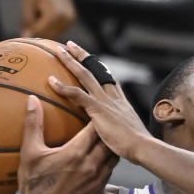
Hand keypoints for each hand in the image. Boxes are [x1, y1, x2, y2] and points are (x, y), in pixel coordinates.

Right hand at [16, 95, 117, 193]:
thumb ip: (33, 124)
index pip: (96, 127)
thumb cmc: (33, 183)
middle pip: (109, 141)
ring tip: (107, 138)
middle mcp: (91, 166)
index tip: (95, 109)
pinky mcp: (98, 193)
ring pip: (114, 157)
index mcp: (76, 153)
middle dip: (107, 130)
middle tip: (104, 121)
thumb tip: (32, 99)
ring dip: (110, 147)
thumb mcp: (30, 153)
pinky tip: (102, 160)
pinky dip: (108, 164)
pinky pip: (110, 173)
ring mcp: (97, 181)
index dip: (97, 116)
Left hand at [20, 0, 75, 37]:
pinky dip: (49, 27)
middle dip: (36, 31)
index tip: (22, 26)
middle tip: (30, 18)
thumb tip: (26, 37)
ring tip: (40, 13)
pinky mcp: (72, 20)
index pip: (38, 33)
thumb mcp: (27, 4)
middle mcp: (66, 19)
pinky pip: (57, 30)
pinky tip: (46, 15)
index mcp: (55, 15)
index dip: (28, 31)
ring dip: (43, 29)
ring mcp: (71, 20)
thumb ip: (27, 23)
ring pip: (52, 35)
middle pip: (46, 36)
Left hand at [49, 41, 153, 161]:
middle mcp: (113, 97)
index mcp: (120, 102)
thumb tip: (111, 142)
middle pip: (96, 70)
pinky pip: (77, 94)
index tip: (91, 60)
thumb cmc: (136, 148)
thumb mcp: (127, 136)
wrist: (142, 147)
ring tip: (58, 51)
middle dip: (83, 56)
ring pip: (85, 75)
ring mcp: (105, 101)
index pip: (108, 80)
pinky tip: (50, 81)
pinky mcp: (98, 109)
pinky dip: (63, 87)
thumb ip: (117, 134)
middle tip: (71, 45)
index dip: (99, 69)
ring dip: (71, 62)